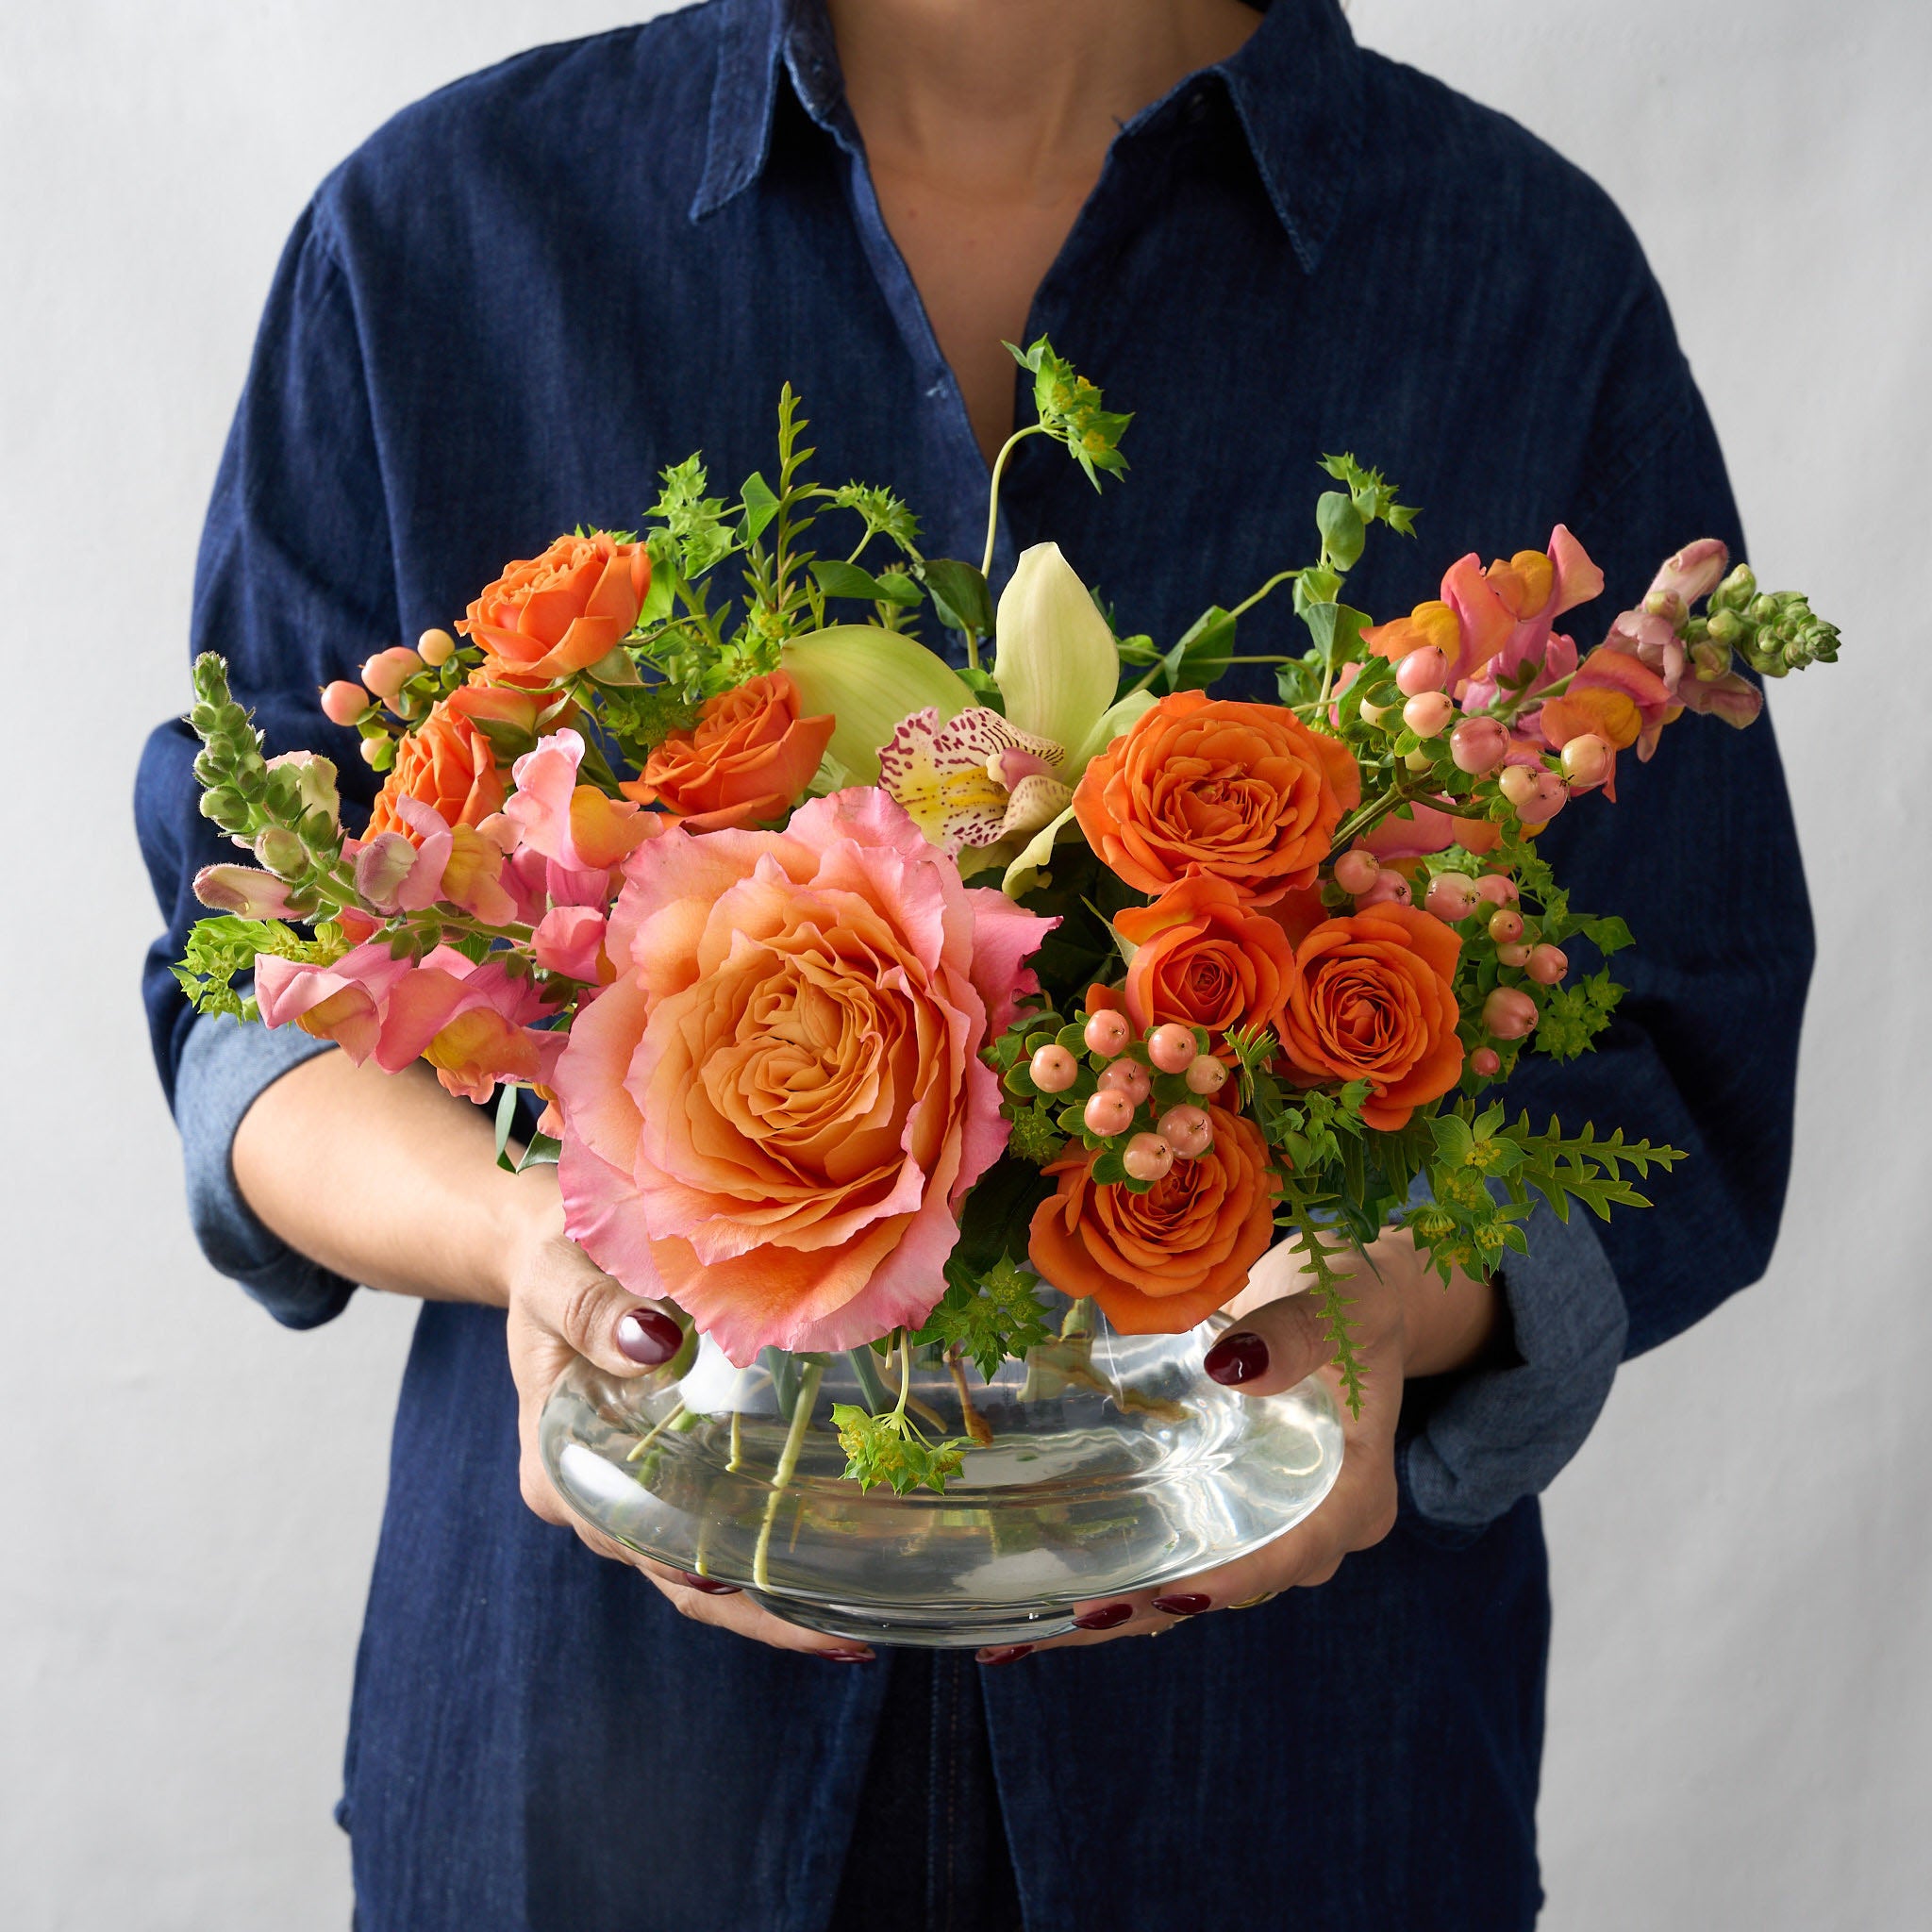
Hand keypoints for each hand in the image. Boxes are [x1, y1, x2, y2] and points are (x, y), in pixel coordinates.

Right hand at [499, 1168, 878, 1661]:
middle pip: (687, 1579)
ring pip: (712, 1556)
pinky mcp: (674, 1456)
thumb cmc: (549, 1254)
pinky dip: (778, 1527)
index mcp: (559, 1467)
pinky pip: (726, 1507)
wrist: (554, 1240)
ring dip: (781, 1584)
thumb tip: (649, 1343)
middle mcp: (599, 1496)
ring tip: (868, 1605)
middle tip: (854, 1638)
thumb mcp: (555, 1271)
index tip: (786, 1610)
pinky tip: (847, 1539)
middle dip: (767, 1615)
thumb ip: (592, 1308)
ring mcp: (639, 1482)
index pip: (643, 1551)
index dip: (715, 1592)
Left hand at [978, 1230, 1499, 1662]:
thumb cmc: (1353, 1300)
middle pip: (1236, 1585)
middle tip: (1071, 1621)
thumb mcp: (1341, 1305)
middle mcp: (1316, 1527)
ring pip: (1202, 1580)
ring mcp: (1273, 1521)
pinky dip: (1129, 1572)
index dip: (1232, 1581)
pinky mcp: (1235, 1503)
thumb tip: (1235, 1367)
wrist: (1350, 1302)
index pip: (1295, 1554)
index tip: (1168, 1597)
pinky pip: (1185, 1550)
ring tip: (1037, 1628)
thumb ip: (1296, 1334)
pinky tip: (1052, 1593)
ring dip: (1128, 1605)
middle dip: (1153, 1609)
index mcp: (1356, 1492)